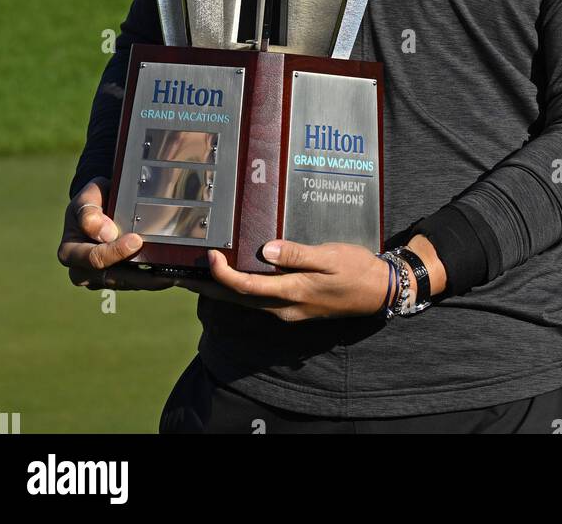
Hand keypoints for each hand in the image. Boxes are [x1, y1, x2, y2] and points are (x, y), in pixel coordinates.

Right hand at [57, 178, 176, 291]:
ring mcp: (99, 278)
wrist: (100, 206)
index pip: (93, 258)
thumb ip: (89, 212)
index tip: (136, 240)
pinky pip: (133, 283)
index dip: (114, 252)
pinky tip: (169, 274)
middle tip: (162, 272)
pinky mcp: (116, 279)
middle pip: (111, 279)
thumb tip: (106, 234)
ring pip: (125, 284)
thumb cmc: (93, 201)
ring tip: (171, 277)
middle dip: (137, 276)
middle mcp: (82, 271)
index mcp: (70, 252)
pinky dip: (151, 279)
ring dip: (148, 282)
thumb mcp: (87, 197)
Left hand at [198, 240, 391, 321]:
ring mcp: (289, 310)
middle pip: (238, 299)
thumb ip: (296, 255)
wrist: (377, 291)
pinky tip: (234, 279)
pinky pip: (259, 301)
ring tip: (201, 277)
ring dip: (222, 290)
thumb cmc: (355, 269)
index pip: (247, 287)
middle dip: (210, 287)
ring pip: (246, 302)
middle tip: (183, 276)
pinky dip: (240, 290)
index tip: (210, 255)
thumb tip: (265, 250)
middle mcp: (285, 307)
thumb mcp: (328, 256)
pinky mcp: (294, 306)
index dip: (224, 274)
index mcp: (292, 293)